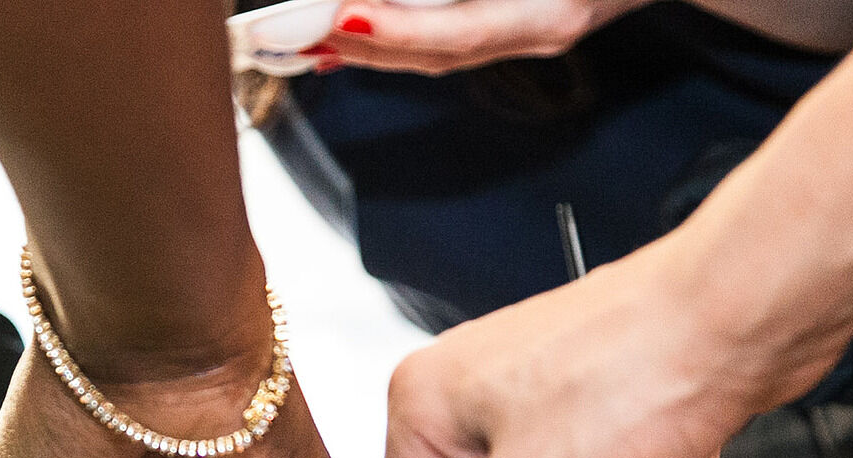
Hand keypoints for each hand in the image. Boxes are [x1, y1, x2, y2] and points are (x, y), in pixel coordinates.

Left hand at [310, 0, 650, 75]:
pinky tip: (356, 35)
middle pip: (437, 52)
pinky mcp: (529, 24)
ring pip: (439, 53)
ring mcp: (538, 31)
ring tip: (311, 37)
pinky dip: (402, 40)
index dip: (400, 30)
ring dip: (372, 47)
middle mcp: (545, 25)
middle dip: (364, 43)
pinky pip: (454, 41)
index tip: (346, 16)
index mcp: (554, 9)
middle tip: (298, 30)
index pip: (461, 31)